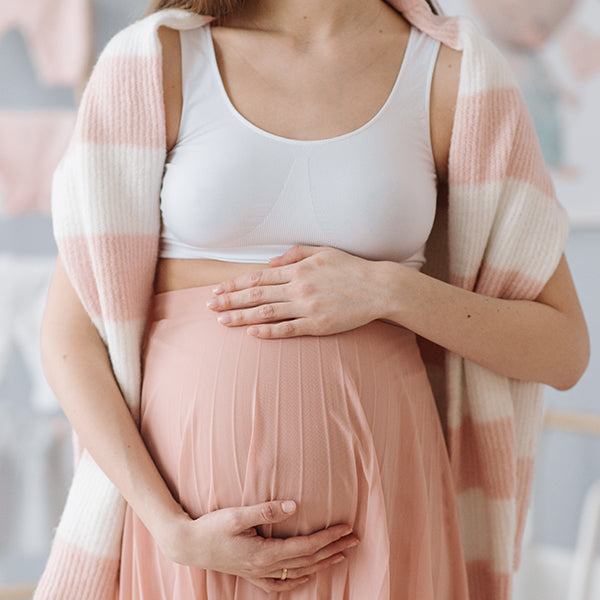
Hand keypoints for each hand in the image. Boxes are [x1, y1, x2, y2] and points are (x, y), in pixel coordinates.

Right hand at [158, 500, 358, 593]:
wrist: (188, 545)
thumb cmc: (212, 527)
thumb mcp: (237, 515)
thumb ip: (266, 511)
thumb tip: (294, 506)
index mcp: (264, 553)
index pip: (306, 546)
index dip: (328, 537)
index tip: (347, 528)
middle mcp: (265, 567)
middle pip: (308, 560)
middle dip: (334, 549)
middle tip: (355, 539)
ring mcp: (258, 574)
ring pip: (298, 573)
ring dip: (322, 564)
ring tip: (341, 555)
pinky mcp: (251, 574)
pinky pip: (280, 584)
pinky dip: (297, 581)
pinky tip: (306, 578)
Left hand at [206, 246, 390, 337]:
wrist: (378, 288)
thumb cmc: (351, 268)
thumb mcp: (323, 251)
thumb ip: (294, 254)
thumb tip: (269, 262)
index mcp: (298, 269)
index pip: (258, 277)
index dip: (235, 283)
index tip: (218, 288)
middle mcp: (299, 287)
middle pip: (256, 294)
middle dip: (229, 300)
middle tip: (209, 306)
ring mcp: (308, 307)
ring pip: (267, 312)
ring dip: (242, 317)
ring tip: (222, 321)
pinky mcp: (318, 325)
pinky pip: (288, 329)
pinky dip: (269, 331)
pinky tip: (252, 333)